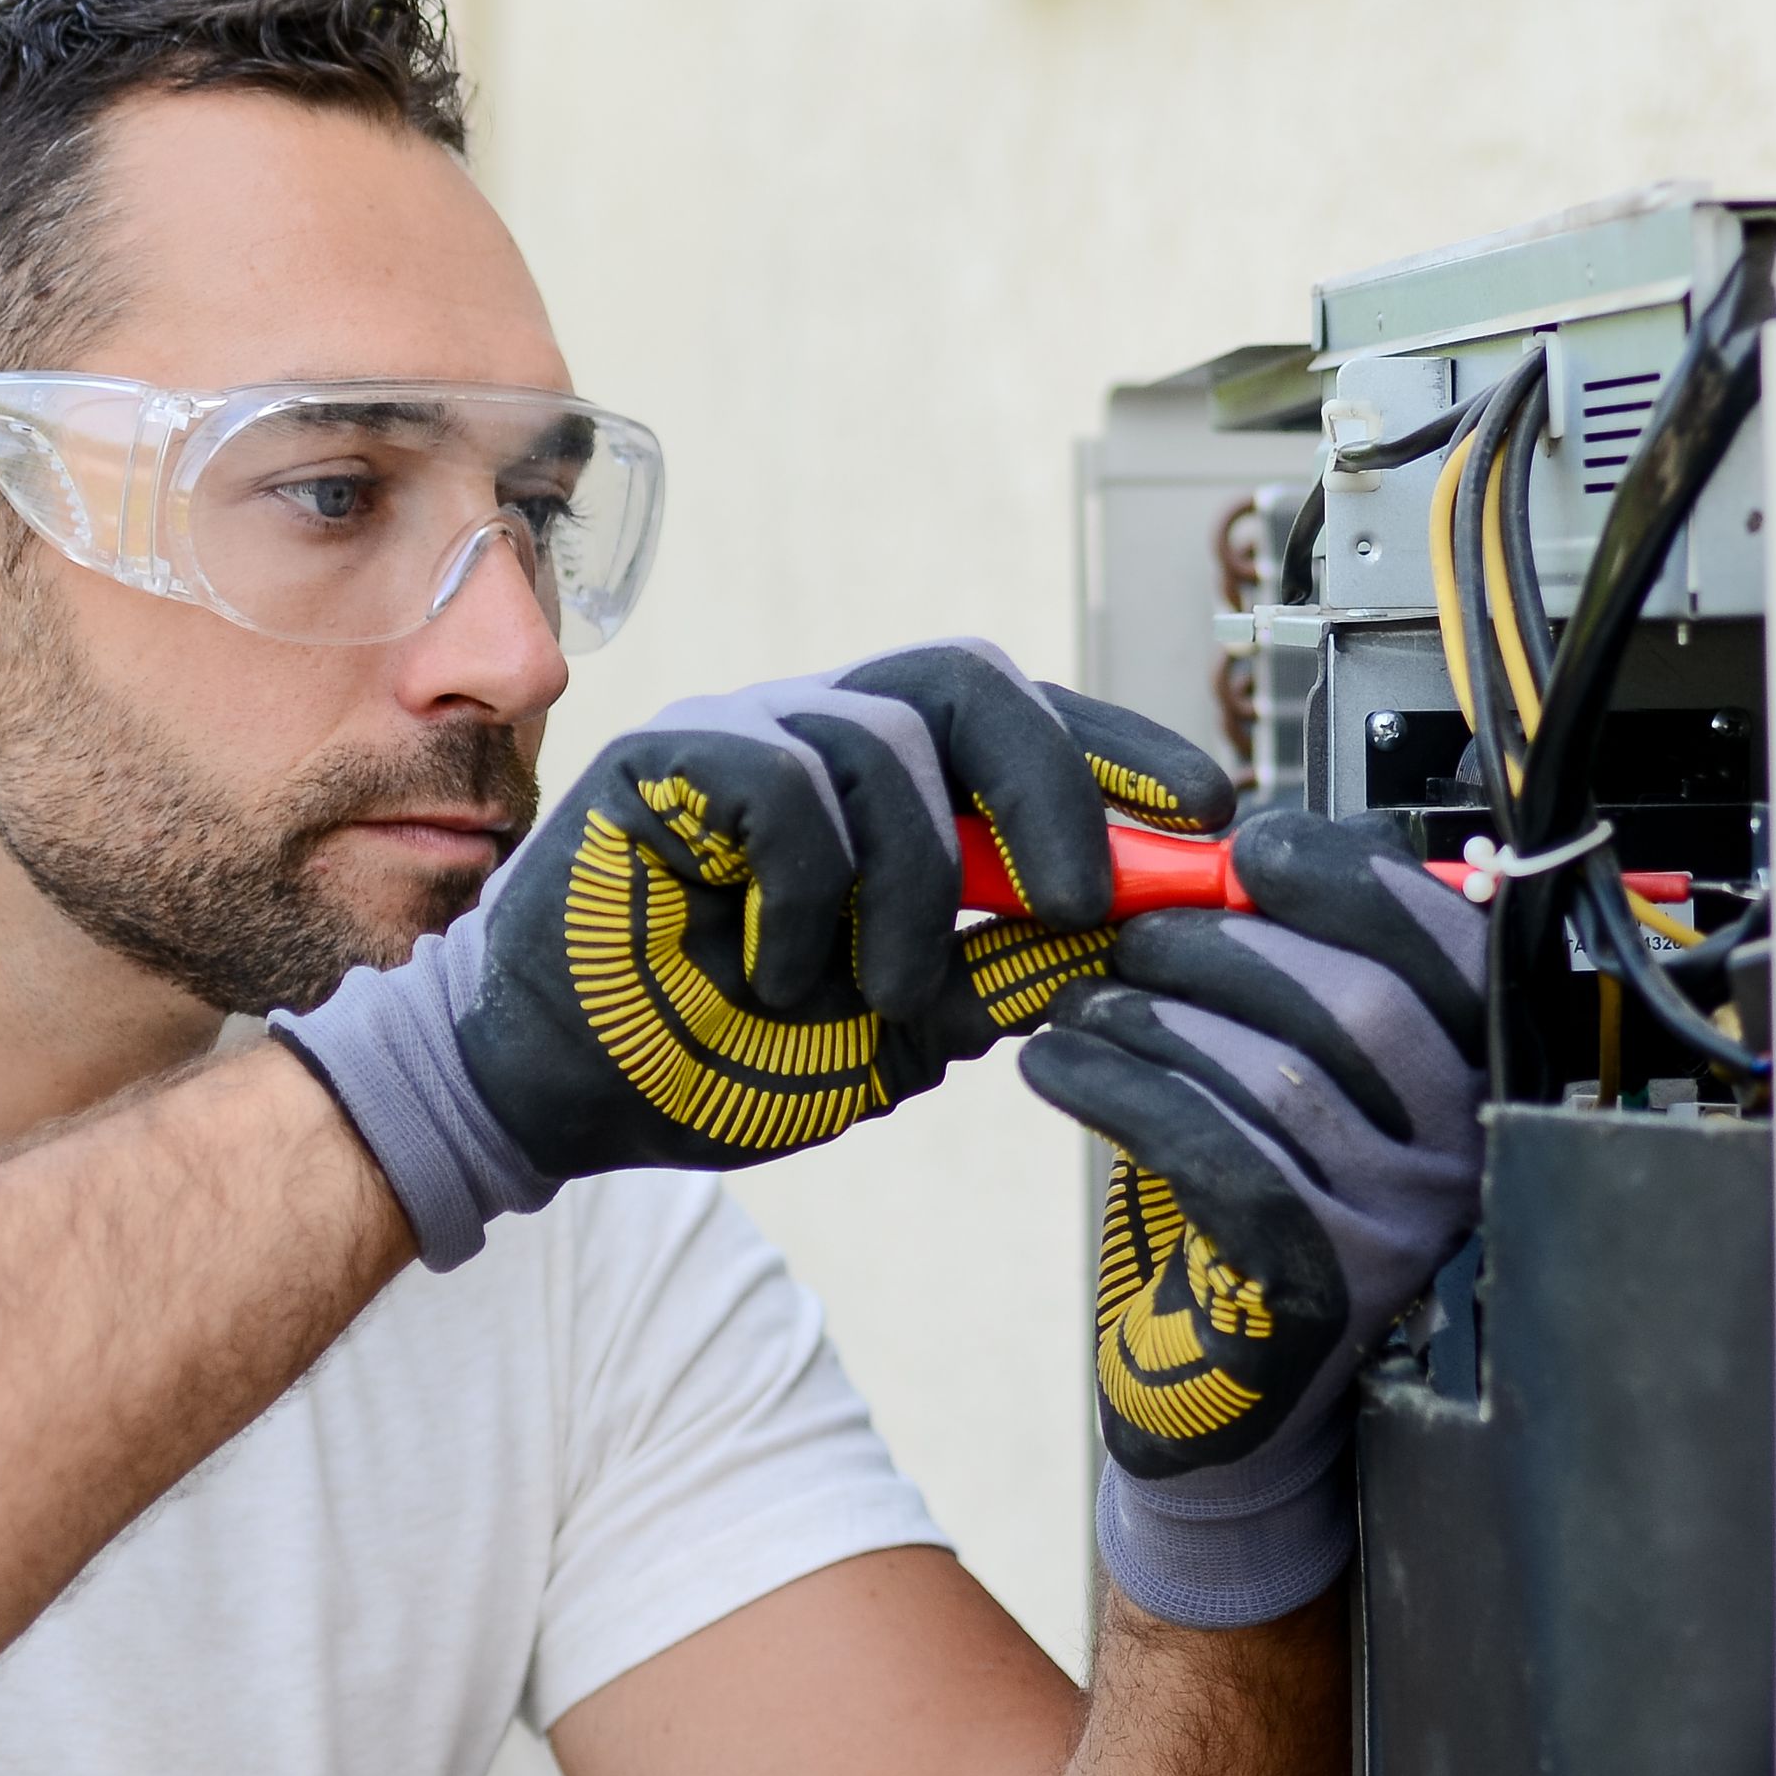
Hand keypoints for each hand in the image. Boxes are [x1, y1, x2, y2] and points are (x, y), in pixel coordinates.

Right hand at [279, 645, 1230, 1265]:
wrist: (561, 1095)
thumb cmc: (717, 1056)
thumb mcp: (898, 1031)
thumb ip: (1000, 975)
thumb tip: (1126, 935)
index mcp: (885, 785)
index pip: (1024, 721)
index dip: (1125, 751)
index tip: (1214, 813)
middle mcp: (817, 734)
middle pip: (971, 679)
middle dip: (1053, 784)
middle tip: (1082, 900)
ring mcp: (739, 734)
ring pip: (885, 742)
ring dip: (909, 895)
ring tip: (872, 998)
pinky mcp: (664, 758)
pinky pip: (786, 784)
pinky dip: (809, 895)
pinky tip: (775, 967)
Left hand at [1011, 811, 1488, 1625]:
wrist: (1232, 1408)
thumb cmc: (1255, 1216)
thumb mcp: (1294, 1078)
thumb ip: (1294, 972)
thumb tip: (1230, 852)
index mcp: (1474, 1080)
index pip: (1449, 940)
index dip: (1346, 874)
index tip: (1248, 849)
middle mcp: (1460, 1154)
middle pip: (1355, 997)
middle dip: (1219, 944)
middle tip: (1128, 938)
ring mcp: (1395, 1225)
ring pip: (1271, 1070)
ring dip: (1152, 1015)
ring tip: (1082, 1008)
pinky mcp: (1308, 1283)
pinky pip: (1209, 1149)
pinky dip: (1117, 1088)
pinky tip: (1058, 1068)